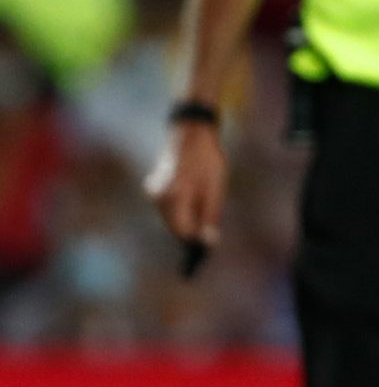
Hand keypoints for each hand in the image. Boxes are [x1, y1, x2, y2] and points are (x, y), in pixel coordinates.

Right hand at [146, 121, 227, 253]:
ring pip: (171, 217)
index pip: (182, 231)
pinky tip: (193, 205)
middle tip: (208, 241)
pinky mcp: (154, 187)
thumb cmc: (207, 160)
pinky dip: (180, 210)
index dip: (194, 243)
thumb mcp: (216, 188)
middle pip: (175, 226)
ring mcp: (154, 191)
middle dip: (191, 233)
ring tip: (203, 219)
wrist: (190, 133)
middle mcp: (159, 196)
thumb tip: (208, 242)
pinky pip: (168, 207)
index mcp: (175, 197)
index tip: (204, 253)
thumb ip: (210, 216)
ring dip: (186, 221)